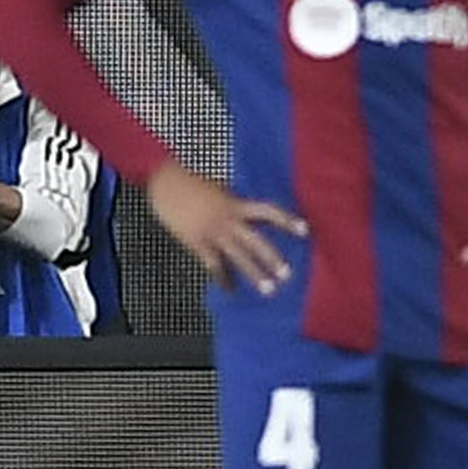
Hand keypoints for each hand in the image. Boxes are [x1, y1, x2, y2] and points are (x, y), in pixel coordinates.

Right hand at [148, 162, 300, 294]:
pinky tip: (230, 289)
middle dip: (272, 258)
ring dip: (254, 274)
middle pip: (256, 241)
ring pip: (238, 256)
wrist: (163, 183)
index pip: (268, 212)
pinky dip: (222, 278)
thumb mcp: (216, 184)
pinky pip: (213, 264)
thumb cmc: (188, 179)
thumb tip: (245, 202)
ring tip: (268, 289)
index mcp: (234, 204)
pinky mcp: (196, 242)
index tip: (304, 230)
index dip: (286, 221)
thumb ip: (232, 196)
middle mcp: (227, 219)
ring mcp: (212, 232)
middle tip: (287, 275)